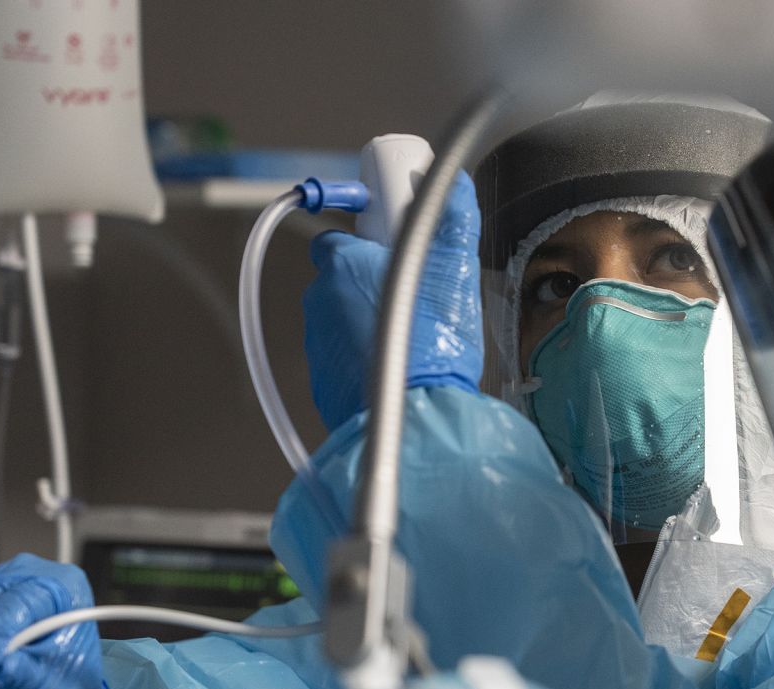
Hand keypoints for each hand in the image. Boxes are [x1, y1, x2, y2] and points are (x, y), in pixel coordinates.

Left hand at [303, 169, 482, 430]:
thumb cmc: (432, 344)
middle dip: (372, 283)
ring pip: (341, 319)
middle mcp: (319, 300)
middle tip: (413, 297)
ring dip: (368, 321)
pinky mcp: (321, 382)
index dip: (370, 242)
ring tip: (410, 338)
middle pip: (342, 278)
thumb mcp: (456, 269)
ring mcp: (317, 344)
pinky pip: (342, 357)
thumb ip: (453, 219)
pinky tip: (397, 367)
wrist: (414, 420)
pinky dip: (362, 358)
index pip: (341, 236)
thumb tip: (454, 184)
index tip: (399, 251)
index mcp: (342, 263)